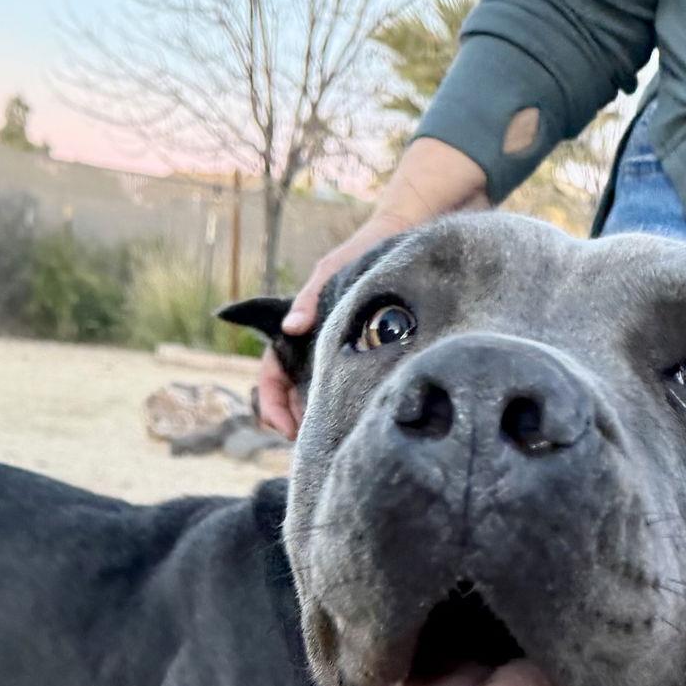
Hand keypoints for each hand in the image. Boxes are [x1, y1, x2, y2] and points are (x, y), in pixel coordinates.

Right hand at [257, 138, 489, 437]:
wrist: (414, 239)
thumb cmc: (369, 251)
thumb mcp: (335, 271)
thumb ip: (311, 297)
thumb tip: (291, 327)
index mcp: (302, 328)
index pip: (271, 373)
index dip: (272, 404)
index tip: (286, 429)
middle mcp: (320, 346)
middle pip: (294, 395)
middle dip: (296, 423)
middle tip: (313, 446)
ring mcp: (345, 354)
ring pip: (322, 398)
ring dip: (322, 422)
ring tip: (335, 441)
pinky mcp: (375, 359)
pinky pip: (354, 392)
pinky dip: (350, 411)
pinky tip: (363, 426)